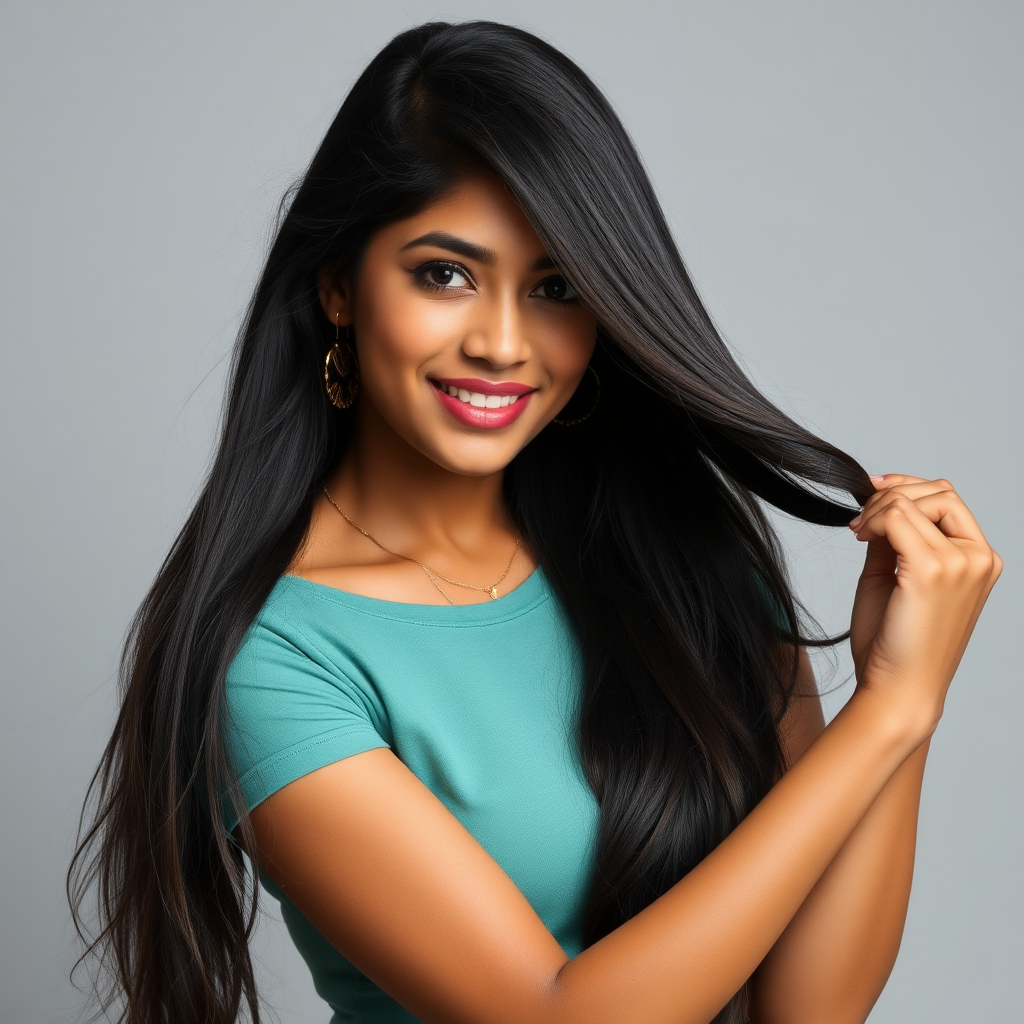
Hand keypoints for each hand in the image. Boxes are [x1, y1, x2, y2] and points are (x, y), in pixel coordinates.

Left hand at [847, 474, 1000, 738]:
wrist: (896, 687)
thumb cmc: (895, 641)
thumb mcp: (896, 576)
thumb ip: (896, 538)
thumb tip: (881, 505)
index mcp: (978, 560)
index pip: (948, 499)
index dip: (906, 488)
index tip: (870, 496)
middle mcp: (978, 558)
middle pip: (938, 491)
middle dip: (891, 495)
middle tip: (859, 521)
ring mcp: (960, 563)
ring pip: (914, 500)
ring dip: (877, 508)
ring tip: (858, 532)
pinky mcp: (932, 570)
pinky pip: (898, 517)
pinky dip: (873, 519)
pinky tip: (860, 537)